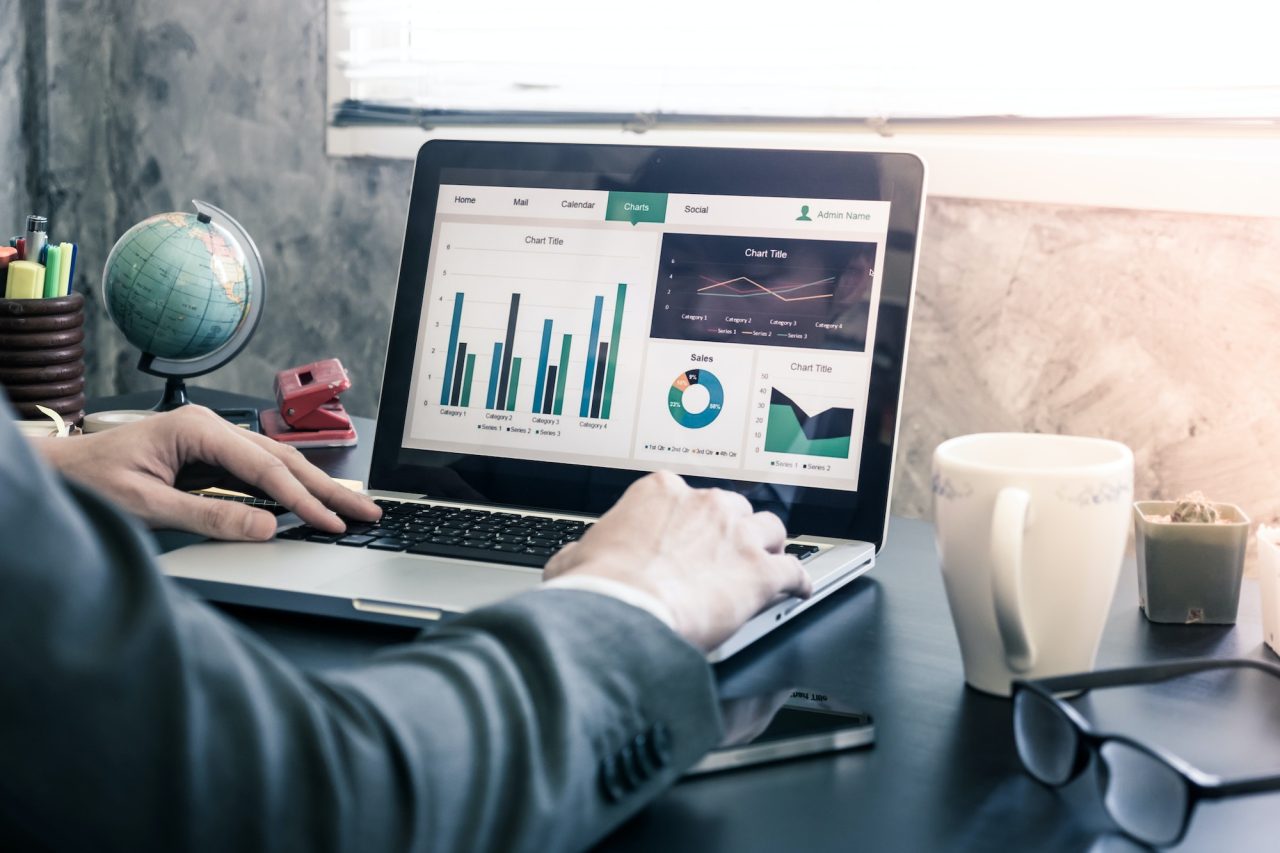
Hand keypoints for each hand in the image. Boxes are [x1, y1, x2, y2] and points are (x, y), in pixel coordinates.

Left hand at [36, 406, 380, 539]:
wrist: (60, 472)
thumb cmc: (91, 481)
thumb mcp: (147, 504)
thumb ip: (209, 516)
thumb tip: (265, 526)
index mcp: (197, 429)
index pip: (265, 468)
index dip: (302, 499)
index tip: (329, 522)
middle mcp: (211, 427)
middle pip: (283, 460)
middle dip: (327, 489)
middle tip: (366, 511)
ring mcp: (214, 438)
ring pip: (278, 463)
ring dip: (316, 488)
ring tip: (352, 508)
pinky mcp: (212, 454)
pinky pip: (261, 470)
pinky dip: (291, 488)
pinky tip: (313, 501)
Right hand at [544, 471, 811, 651]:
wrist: (624, 613)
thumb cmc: (599, 588)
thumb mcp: (573, 559)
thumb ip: (584, 550)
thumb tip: (575, 560)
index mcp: (660, 492)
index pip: (687, 497)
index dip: (691, 520)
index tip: (689, 536)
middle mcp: (704, 504)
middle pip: (733, 509)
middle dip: (732, 531)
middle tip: (726, 554)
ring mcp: (736, 535)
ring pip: (770, 531)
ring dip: (768, 548)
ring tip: (767, 564)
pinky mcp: (760, 572)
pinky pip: (793, 572)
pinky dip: (796, 583)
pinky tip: (796, 592)